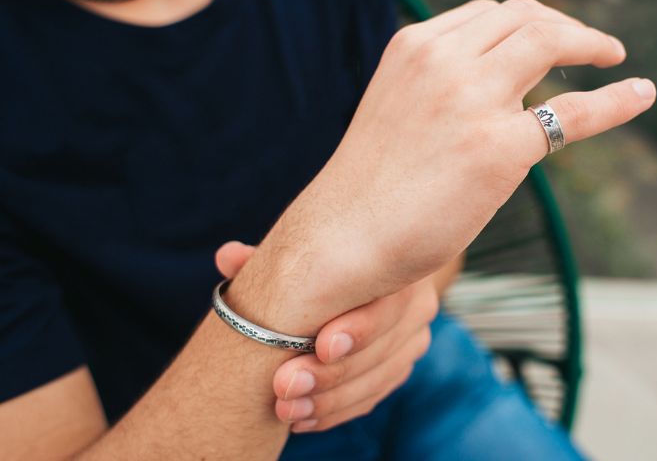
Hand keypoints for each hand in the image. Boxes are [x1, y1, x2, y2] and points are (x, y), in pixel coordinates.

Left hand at [216, 241, 437, 432]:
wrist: (363, 270)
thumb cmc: (327, 254)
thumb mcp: (300, 253)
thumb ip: (267, 256)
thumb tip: (228, 257)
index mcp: (396, 267)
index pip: (387, 303)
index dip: (358, 329)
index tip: (320, 346)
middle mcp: (415, 304)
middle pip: (381, 349)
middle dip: (331, 374)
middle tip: (285, 387)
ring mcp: (411, 338)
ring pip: (377, 379)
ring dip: (329, 401)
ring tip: (286, 410)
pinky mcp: (399, 365)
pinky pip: (372, 396)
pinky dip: (336, 411)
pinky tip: (303, 417)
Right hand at [253, 0, 655, 315]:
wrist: (341, 239)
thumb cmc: (368, 188)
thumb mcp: (396, 111)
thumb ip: (438, 89)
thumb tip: (494, 96)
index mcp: (413, 48)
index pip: (486, 14)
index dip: (528, 21)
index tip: (548, 35)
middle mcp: (442, 60)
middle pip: (524, 17)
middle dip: (564, 24)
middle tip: (590, 45)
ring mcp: (472, 100)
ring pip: (550, 41)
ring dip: (589, 43)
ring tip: (612, 56)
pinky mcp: (499, 148)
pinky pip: (576, 113)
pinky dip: (616, 99)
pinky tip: (642, 92)